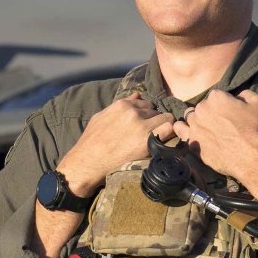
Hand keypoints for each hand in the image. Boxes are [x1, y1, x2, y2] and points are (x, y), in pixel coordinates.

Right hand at [54, 97, 176, 196]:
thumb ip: (120, 105)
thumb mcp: (100, 117)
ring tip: (157, 138)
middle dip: (153, 120)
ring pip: (166, 118)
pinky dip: (169, 134)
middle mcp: (133, 112)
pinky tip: (164, 141)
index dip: (145, 114)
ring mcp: (141, 125)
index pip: (144, 102)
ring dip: (163, 127)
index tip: (144, 124)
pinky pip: (169, 129)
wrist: (87, 162)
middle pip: (155, 110)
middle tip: (149, 134)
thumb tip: (137, 95)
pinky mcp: (148, 139)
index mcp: (122, 105)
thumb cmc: (90, 142)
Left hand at [172, 90, 257, 192]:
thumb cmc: (256, 128)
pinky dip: (186, 133)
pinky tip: (192, 135)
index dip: (222, 103)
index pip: (215, 96)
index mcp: (216, 97)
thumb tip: (239, 95)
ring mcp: (194, 126)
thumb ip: (246, 93)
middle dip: (208, 112)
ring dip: (196, 121)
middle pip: (201, 107)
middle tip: (219, 123)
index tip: (228, 112)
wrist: (250, 156)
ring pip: (189, 118)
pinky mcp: (192, 142)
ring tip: (205, 129)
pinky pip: (182, 134)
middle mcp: (201, 109)